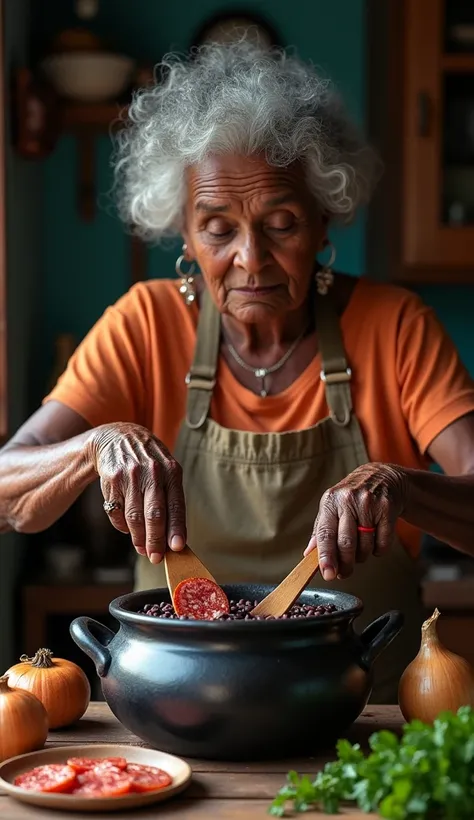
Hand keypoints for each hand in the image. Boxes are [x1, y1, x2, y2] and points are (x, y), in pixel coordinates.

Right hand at [88, 422, 185, 563]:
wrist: (117, 437)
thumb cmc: (148, 461)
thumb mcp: (165, 470)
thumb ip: (170, 499)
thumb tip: (172, 537)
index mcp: (171, 471)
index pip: (176, 505)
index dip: (176, 528)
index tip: (177, 548)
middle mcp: (151, 472)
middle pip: (154, 514)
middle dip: (155, 540)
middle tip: (156, 558)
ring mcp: (130, 475)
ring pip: (134, 516)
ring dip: (139, 538)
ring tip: (143, 549)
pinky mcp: (112, 479)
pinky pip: (117, 511)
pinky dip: (122, 526)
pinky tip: (128, 529)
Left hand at [304, 463, 406, 580]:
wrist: (384, 477)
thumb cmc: (354, 496)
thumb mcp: (333, 506)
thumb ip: (321, 530)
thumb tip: (309, 554)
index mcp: (331, 501)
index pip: (325, 533)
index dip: (326, 556)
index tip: (327, 573)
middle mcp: (349, 500)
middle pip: (346, 543)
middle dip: (345, 564)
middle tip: (344, 573)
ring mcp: (369, 504)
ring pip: (365, 546)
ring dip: (362, 555)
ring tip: (361, 546)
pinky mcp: (387, 509)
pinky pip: (382, 543)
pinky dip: (378, 549)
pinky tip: (376, 539)